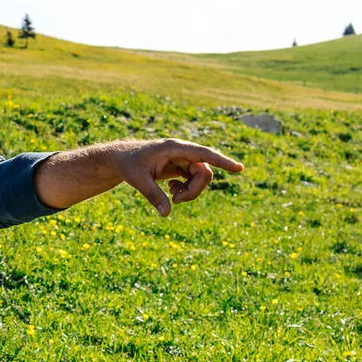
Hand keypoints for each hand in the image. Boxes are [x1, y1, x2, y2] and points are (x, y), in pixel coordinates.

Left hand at [111, 139, 243, 216]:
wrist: (122, 159)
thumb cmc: (129, 165)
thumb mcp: (138, 181)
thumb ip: (153, 195)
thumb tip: (166, 213)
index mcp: (174, 148)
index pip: (203, 154)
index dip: (222, 161)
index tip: (239, 168)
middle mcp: (183, 151)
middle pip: (204, 172)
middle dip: (195, 190)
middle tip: (176, 200)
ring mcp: (184, 158)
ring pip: (201, 178)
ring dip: (190, 191)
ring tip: (172, 196)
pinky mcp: (182, 166)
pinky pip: (195, 180)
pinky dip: (187, 190)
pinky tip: (172, 191)